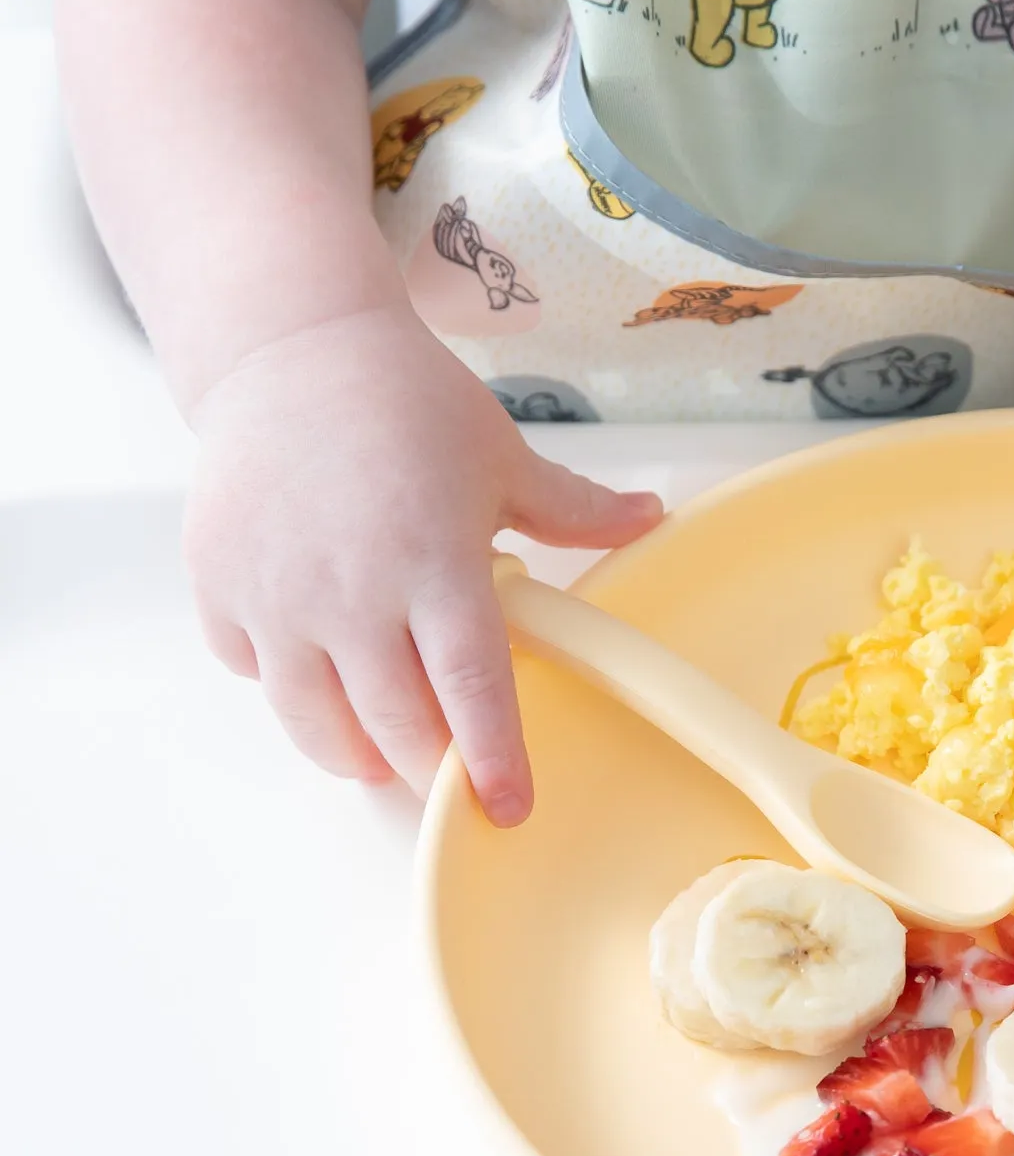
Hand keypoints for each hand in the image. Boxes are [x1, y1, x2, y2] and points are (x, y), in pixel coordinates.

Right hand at [184, 304, 662, 824]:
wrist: (290, 347)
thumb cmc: (406, 402)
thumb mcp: (502, 456)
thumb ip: (575, 510)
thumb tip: (651, 517)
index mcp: (434, 562)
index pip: (471, 688)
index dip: (492, 758)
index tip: (509, 808)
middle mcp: (350, 589)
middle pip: (395, 724)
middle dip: (430, 770)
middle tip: (452, 782)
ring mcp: (276, 592)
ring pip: (314, 719)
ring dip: (355, 752)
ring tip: (382, 756)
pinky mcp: (219, 584)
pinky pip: (252, 670)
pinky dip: (286, 687)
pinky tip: (316, 674)